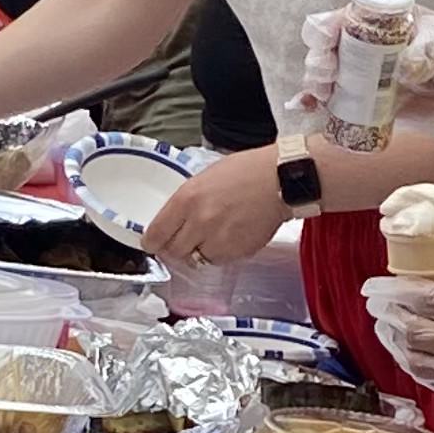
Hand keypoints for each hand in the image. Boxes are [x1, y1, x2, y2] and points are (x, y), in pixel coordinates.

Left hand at [142, 148, 287, 268]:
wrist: (280, 180)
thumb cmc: (247, 171)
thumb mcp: (204, 178)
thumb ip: (186, 201)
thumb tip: (174, 220)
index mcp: (187, 199)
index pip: (155, 235)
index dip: (152, 242)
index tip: (153, 243)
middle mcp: (199, 222)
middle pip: (173, 252)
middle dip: (176, 248)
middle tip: (184, 240)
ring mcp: (218, 240)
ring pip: (196, 259)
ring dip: (200, 251)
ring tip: (213, 234)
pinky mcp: (237, 252)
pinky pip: (219, 260)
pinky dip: (221, 253)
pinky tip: (230, 235)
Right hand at [296, 6, 433, 159]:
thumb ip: (429, 52)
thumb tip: (402, 68)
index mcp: (390, 20)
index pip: (350, 15)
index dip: (330, 24)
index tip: (325, 38)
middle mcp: (374, 44)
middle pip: (331, 44)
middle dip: (319, 55)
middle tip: (324, 73)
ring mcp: (370, 74)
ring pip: (329, 72)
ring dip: (316, 81)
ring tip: (320, 93)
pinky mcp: (372, 102)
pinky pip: (339, 102)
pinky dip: (319, 104)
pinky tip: (307, 108)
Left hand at [360, 275, 433, 431]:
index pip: (420, 301)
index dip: (390, 292)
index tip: (372, 286)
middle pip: (409, 331)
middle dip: (386, 316)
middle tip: (376, 304)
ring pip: (412, 359)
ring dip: (393, 342)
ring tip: (385, 326)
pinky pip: (429, 378)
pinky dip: (411, 363)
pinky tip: (407, 353)